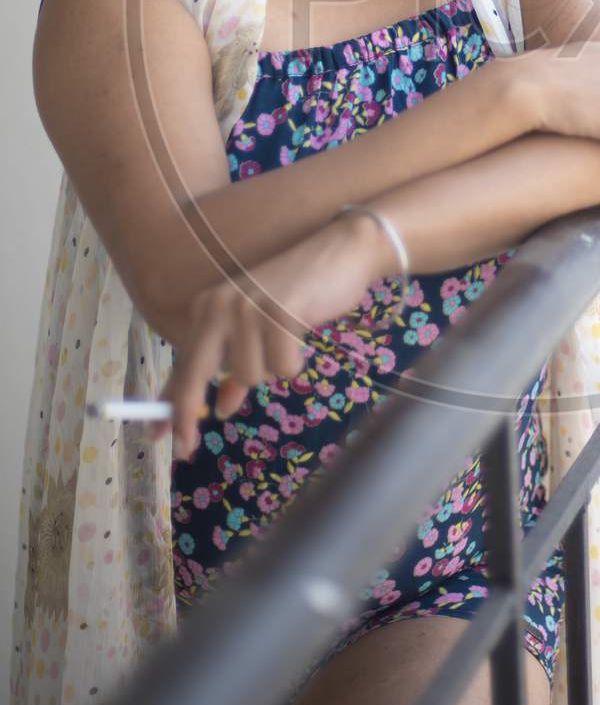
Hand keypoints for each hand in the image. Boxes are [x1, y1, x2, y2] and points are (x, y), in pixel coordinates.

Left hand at [154, 212, 397, 459]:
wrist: (339, 253)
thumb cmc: (299, 295)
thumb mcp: (257, 332)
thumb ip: (234, 368)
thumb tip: (220, 407)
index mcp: (207, 309)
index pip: (183, 365)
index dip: (169, 406)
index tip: (156, 439)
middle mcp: (219, 306)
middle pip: (194, 376)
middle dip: (187, 416)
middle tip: (185, 451)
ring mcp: (247, 309)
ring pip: (250, 376)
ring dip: (272, 368)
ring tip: (287, 339)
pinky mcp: (279, 314)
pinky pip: (282, 367)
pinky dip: (295, 360)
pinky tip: (302, 333)